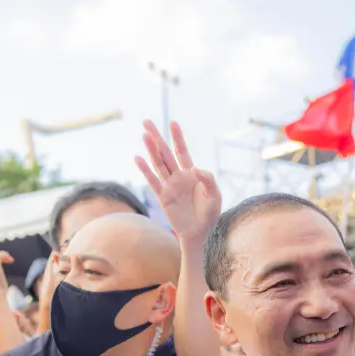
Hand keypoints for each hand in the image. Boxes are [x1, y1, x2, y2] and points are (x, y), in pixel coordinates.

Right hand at [134, 120, 220, 242]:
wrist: (201, 233)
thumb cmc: (210, 214)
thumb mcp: (215, 195)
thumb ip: (208, 179)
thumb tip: (194, 169)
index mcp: (192, 174)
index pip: (183, 152)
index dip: (178, 138)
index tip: (173, 123)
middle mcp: (179, 177)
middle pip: (166, 153)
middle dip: (158, 138)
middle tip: (147, 122)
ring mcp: (170, 186)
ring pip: (158, 164)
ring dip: (151, 150)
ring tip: (144, 135)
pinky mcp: (163, 197)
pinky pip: (153, 181)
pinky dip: (145, 170)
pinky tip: (138, 158)